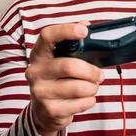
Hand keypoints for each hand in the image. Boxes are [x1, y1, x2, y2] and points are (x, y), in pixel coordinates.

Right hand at [25, 21, 103, 135]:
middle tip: (100, 74)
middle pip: (70, 66)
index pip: (48, 35)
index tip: (84, 31)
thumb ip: (74, 43)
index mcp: (39, 54)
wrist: (44, 111)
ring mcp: (40, 91)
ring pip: (78, 87)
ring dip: (92, 87)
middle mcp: (35, 71)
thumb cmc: (57, 79)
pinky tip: (85, 98)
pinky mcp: (49, 109)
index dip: (66, 31)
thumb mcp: (61, 59)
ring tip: (93, 87)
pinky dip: (89, 100)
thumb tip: (86, 24)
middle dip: (91, 71)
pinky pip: (80, 103)